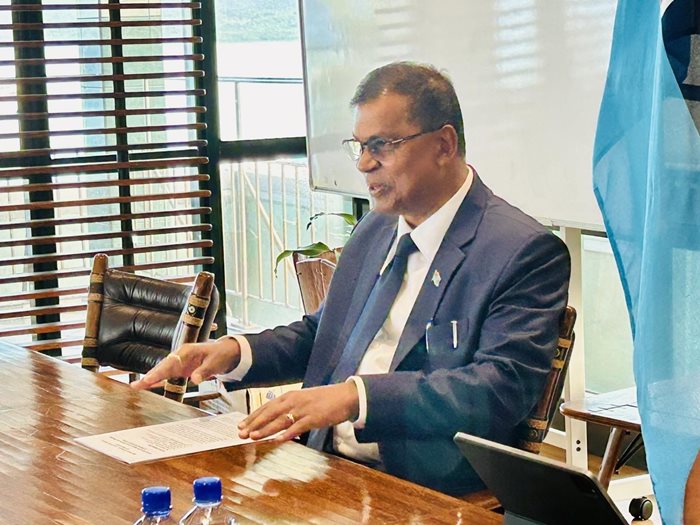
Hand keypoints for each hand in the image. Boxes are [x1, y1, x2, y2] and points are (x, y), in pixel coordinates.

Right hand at [130, 337, 240, 389]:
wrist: (227, 353)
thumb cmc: (221, 354)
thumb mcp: (215, 362)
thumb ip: (204, 371)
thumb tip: (195, 379)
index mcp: (187, 351)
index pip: (170, 362)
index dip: (159, 372)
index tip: (149, 379)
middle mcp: (180, 356)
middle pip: (162, 367)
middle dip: (149, 376)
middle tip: (136, 385)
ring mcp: (180, 363)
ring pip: (162, 372)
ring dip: (150, 379)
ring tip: (136, 386)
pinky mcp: (182, 370)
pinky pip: (168, 376)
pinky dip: (159, 381)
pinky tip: (149, 386)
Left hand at [238, 382, 359, 441]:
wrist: (345, 396)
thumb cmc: (324, 399)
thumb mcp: (303, 400)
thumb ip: (289, 408)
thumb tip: (275, 420)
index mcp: (290, 396)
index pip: (267, 406)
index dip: (253, 416)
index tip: (241, 425)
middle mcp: (294, 401)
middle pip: (270, 412)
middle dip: (254, 424)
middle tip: (241, 433)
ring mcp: (303, 409)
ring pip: (280, 420)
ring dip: (266, 429)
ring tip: (254, 436)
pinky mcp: (314, 418)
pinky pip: (298, 426)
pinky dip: (287, 433)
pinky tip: (278, 440)